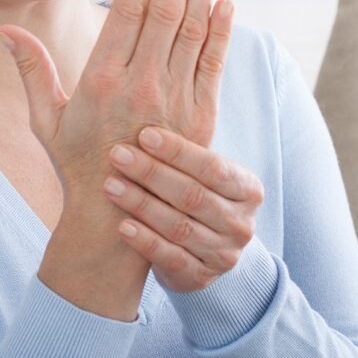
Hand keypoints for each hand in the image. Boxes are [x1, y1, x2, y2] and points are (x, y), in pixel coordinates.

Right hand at [0, 0, 233, 198]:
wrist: (114, 219)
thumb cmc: (74, 164)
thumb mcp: (43, 118)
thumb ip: (30, 69)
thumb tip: (3, 28)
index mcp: (100, 80)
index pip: (127, 10)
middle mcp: (140, 86)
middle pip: (165, 11)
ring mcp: (173, 102)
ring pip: (192, 31)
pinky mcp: (199, 118)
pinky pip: (212, 64)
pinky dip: (220, 31)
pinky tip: (225, 1)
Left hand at [101, 125, 262, 292]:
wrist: (201, 250)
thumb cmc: (193, 193)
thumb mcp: (202, 170)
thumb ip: (190, 137)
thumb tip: (166, 80)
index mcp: (247, 188)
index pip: (213, 166)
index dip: (178, 151)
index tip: (144, 133)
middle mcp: (240, 223)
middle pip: (193, 195)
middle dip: (152, 174)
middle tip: (117, 154)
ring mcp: (223, 254)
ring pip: (179, 226)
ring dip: (142, 204)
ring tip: (110, 185)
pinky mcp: (201, 277)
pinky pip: (171, 258)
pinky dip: (145, 241)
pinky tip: (122, 225)